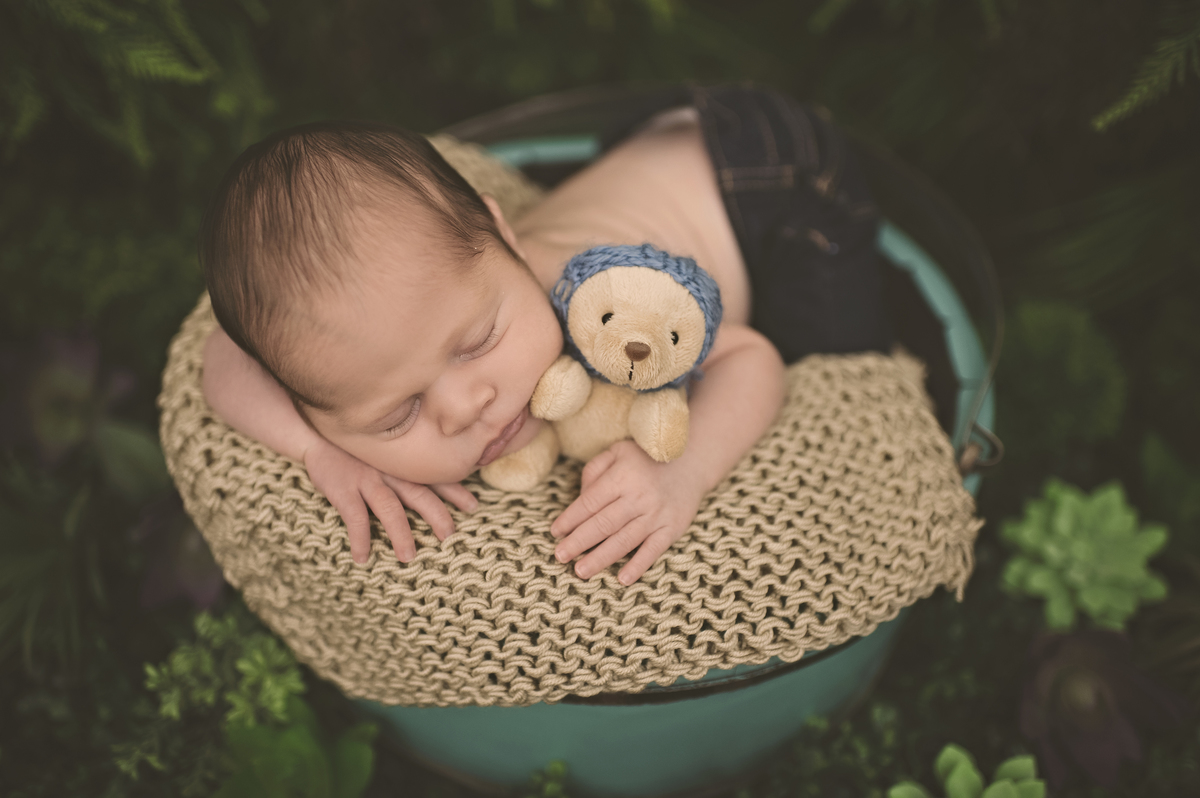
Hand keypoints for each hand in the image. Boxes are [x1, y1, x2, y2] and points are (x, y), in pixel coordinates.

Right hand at [303, 437, 476, 563]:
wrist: (315, 434)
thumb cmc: (354, 449)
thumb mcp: (384, 451)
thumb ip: (404, 465)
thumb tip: (432, 479)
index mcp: (401, 464)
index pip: (433, 477)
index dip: (454, 491)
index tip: (473, 506)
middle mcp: (389, 471)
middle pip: (419, 493)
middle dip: (437, 514)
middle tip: (450, 535)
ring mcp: (366, 480)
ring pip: (390, 508)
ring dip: (400, 533)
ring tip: (408, 557)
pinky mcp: (343, 490)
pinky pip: (354, 517)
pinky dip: (359, 538)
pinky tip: (362, 557)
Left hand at [550, 440, 703, 584]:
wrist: (691, 463)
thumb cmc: (645, 459)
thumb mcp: (618, 452)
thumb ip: (595, 470)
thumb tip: (580, 498)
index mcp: (622, 476)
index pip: (590, 502)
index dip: (570, 518)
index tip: (555, 532)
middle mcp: (638, 496)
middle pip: (603, 524)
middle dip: (578, 542)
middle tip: (560, 556)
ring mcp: (656, 514)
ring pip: (624, 540)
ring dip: (600, 558)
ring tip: (580, 571)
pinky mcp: (672, 528)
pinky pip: (653, 550)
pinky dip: (638, 565)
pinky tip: (622, 579)